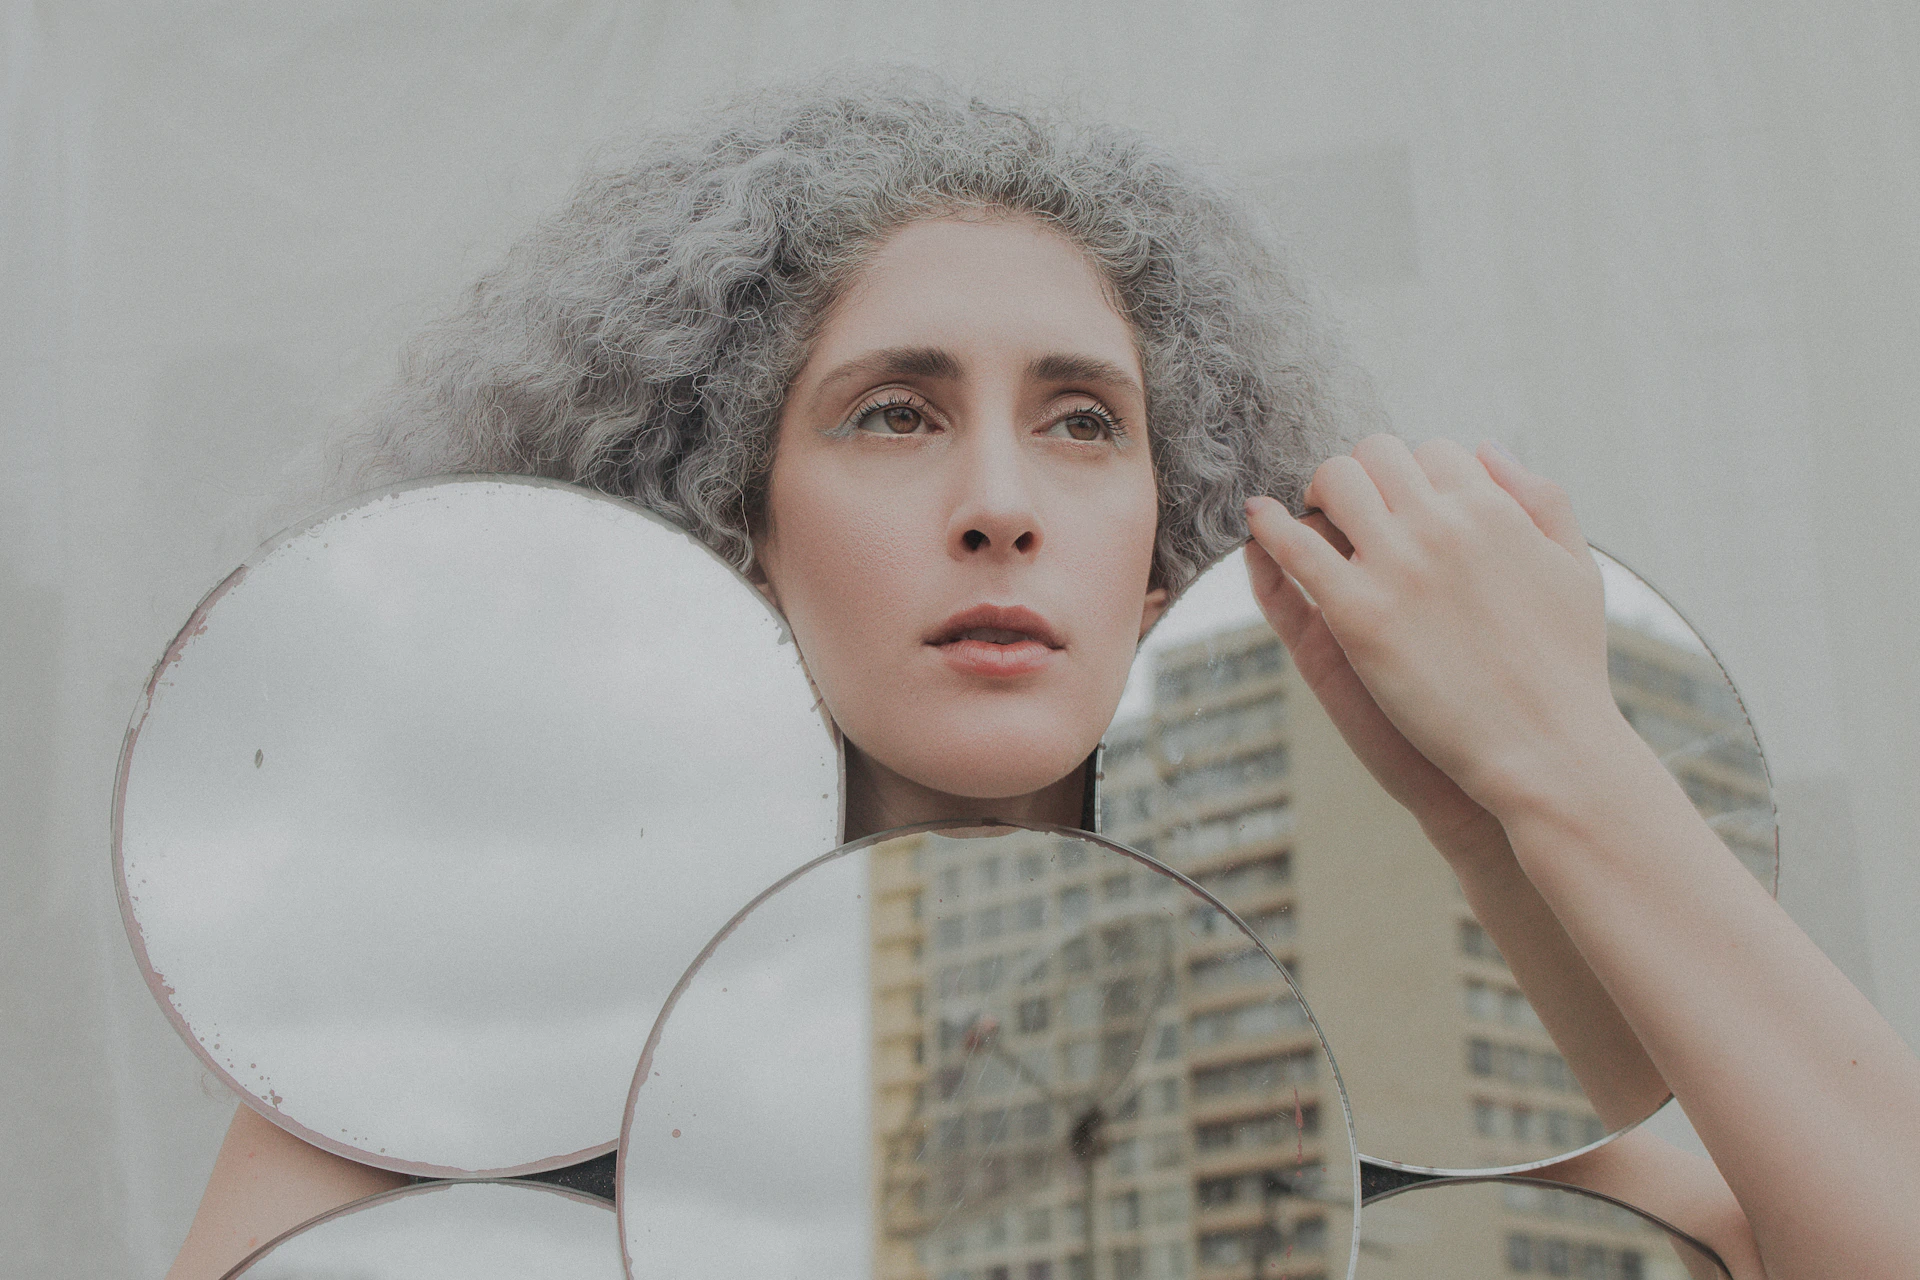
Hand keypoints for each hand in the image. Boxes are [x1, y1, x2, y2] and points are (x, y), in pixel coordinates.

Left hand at [1244, 435, 1618, 820]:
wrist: (1545, 748)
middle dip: (1363, 473)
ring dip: (1319, 491)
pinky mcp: (1357, 615)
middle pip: (1377, 458)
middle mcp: (1441, 524)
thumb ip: (1540, 501)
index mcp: (1492, 510)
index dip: (1414, 472)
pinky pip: (1295, 551)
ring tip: (1313, 513)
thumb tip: (1485, 449)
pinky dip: (1270, 529)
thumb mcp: (1577, 569)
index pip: (1433, 452)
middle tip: (1352, 502)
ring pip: (1334, 487)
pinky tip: (1257, 520)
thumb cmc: (1565, 667)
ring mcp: (1396, 567)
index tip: (1404, 497)